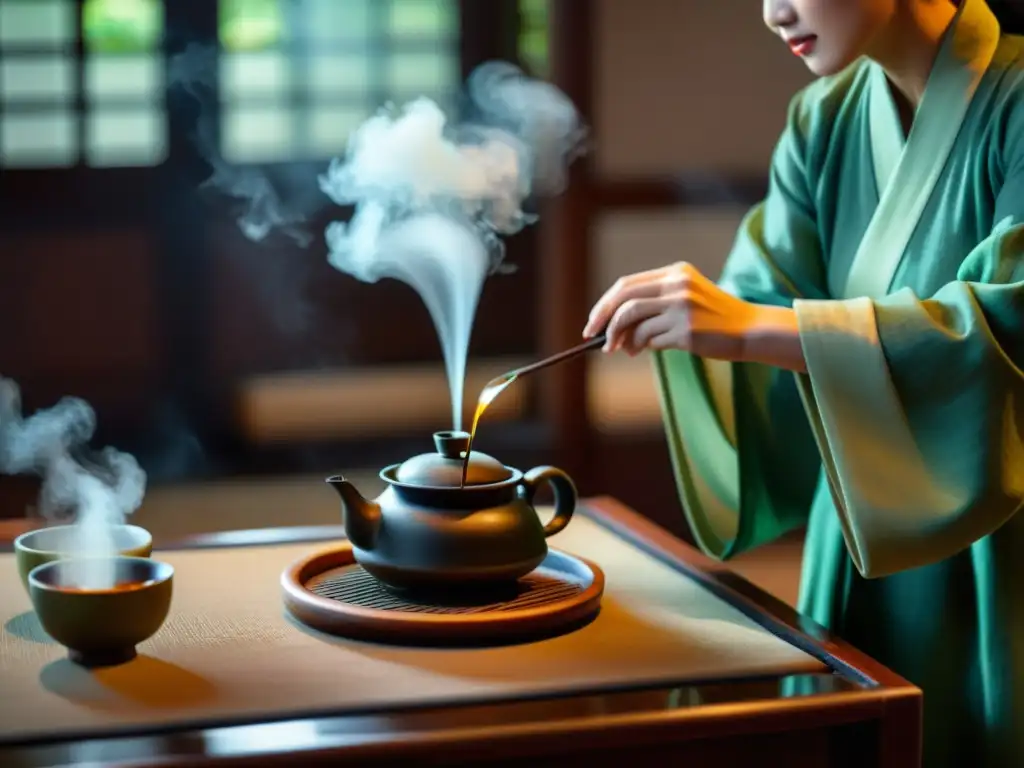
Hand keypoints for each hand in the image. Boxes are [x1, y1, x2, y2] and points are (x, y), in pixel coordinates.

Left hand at [583, 262, 805, 369]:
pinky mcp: (687, 331)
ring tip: (623, 350)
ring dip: (621, 339)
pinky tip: (645, 350)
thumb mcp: (685, 298)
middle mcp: (677, 286)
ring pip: (633, 321)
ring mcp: (682, 308)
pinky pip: (650, 340)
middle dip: (603, 320)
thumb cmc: (713, 318)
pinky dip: (642, 346)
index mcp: (675, 273)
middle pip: (624, 299)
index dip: (605, 304)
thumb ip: (654, 305)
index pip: (627, 284)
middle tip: (594, 338)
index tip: (594, 322)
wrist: (749, 330)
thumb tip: (614, 328)